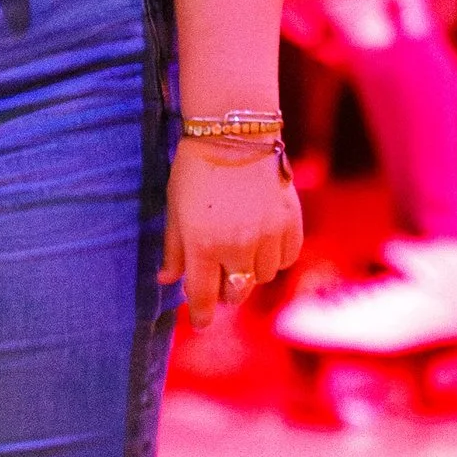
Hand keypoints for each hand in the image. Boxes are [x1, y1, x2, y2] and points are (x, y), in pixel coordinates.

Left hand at [161, 136, 302, 330]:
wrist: (235, 134)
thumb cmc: (196, 171)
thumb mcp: (175, 210)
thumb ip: (173, 249)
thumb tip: (166, 280)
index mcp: (203, 246)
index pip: (203, 297)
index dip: (201, 315)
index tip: (201, 323)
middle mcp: (237, 247)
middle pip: (236, 292)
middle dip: (226, 291)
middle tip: (221, 280)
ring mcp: (267, 236)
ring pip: (263, 277)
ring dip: (251, 271)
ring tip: (242, 250)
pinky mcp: (290, 223)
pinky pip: (286, 258)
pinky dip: (276, 257)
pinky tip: (265, 242)